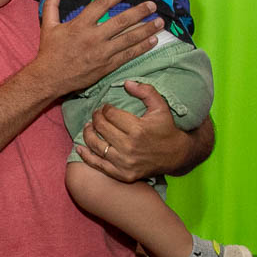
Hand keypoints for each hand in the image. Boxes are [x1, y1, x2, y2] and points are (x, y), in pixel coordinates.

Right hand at [34, 0, 157, 99]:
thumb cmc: (49, 52)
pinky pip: (128, 55)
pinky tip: (153, 41)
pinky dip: (142, 47)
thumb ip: (51, 6)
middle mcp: (94, 37)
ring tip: (160, 21)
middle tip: (152, 5)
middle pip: (122, 21)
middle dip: (140, 12)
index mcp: (80, 25)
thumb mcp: (48, 26)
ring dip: (147, 29)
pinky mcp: (107, 65)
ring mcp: (102, 52)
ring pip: (129, 38)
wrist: (50, 78)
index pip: (102, 4)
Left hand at [76, 81, 190, 182]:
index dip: (105, 108)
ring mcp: (124, 162)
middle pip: (101, 128)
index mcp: (138, 129)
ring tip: (89, 126)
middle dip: (96, 118)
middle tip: (96, 114)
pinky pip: (98, 164)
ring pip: (96, 145)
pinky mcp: (122, 174)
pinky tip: (80, 147)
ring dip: (88, 133)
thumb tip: (126, 82)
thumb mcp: (161, 107)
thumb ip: (146, 91)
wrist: (176, 156)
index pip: (110, 115)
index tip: (106, 107)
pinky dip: (86, 156)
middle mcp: (129, 147)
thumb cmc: (166, 129)